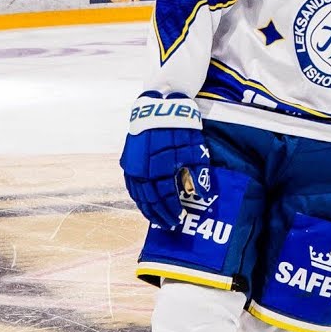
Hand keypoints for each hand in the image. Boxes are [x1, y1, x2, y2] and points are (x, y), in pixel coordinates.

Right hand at [119, 92, 214, 228]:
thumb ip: (197, 173)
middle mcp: (143, 173)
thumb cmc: (181, 128)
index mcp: (160, 171)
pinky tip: (143, 202)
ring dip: (147, 209)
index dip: (172, 211)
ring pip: (138, 195)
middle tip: (168, 224)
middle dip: (159, 215)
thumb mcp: (194, 149)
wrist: (159, 106)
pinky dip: (137, 197)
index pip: (166, 199)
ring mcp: (133, 167)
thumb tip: (202, 195)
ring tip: (155, 217)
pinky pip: (131, 185)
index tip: (179, 219)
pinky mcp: (128, 160)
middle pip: (150, 201)